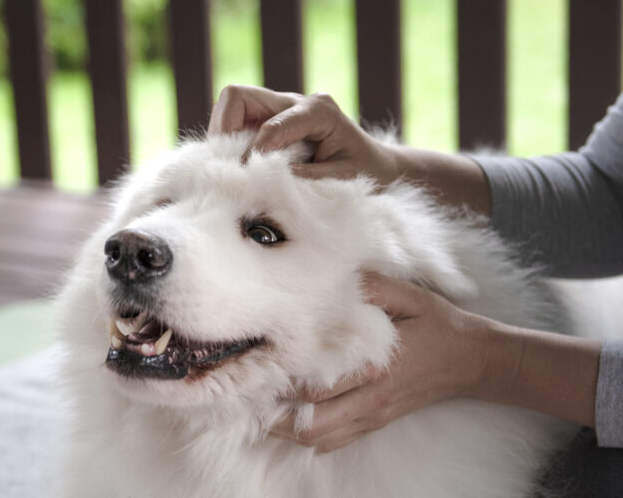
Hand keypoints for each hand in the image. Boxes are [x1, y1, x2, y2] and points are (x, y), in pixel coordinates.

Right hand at [208, 85, 398, 184]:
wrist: (377, 165)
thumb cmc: (364, 172)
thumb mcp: (342, 180)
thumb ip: (304, 179)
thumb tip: (262, 179)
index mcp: (318, 111)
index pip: (269, 126)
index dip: (253, 154)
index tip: (248, 179)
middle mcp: (294, 101)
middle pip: (237, 96)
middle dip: (223, 130)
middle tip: (227, 164)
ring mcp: (279, 107)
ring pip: (230, 105)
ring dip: (223, 135)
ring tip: (231, 166)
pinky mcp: (269, 118)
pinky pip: (235, 120)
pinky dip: (228, 141)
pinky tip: (239, 164)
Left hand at [271, 273, 489, 452]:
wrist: (472, 360)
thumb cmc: (436, 324)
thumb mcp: (407, 296)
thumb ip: (369, 288)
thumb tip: (328, 279)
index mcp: (376, 365)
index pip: (317, 383)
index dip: (282, 379)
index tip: (255, 366)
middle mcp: (371, 396)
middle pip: (310, 419)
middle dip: (274, 410)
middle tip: (247, 390)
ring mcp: (373, 414)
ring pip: (318, 436)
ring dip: (285, 428)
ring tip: (259, 407)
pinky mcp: (376, 421)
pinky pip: (335, 440)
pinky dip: (307, 436)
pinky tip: (289, 421)